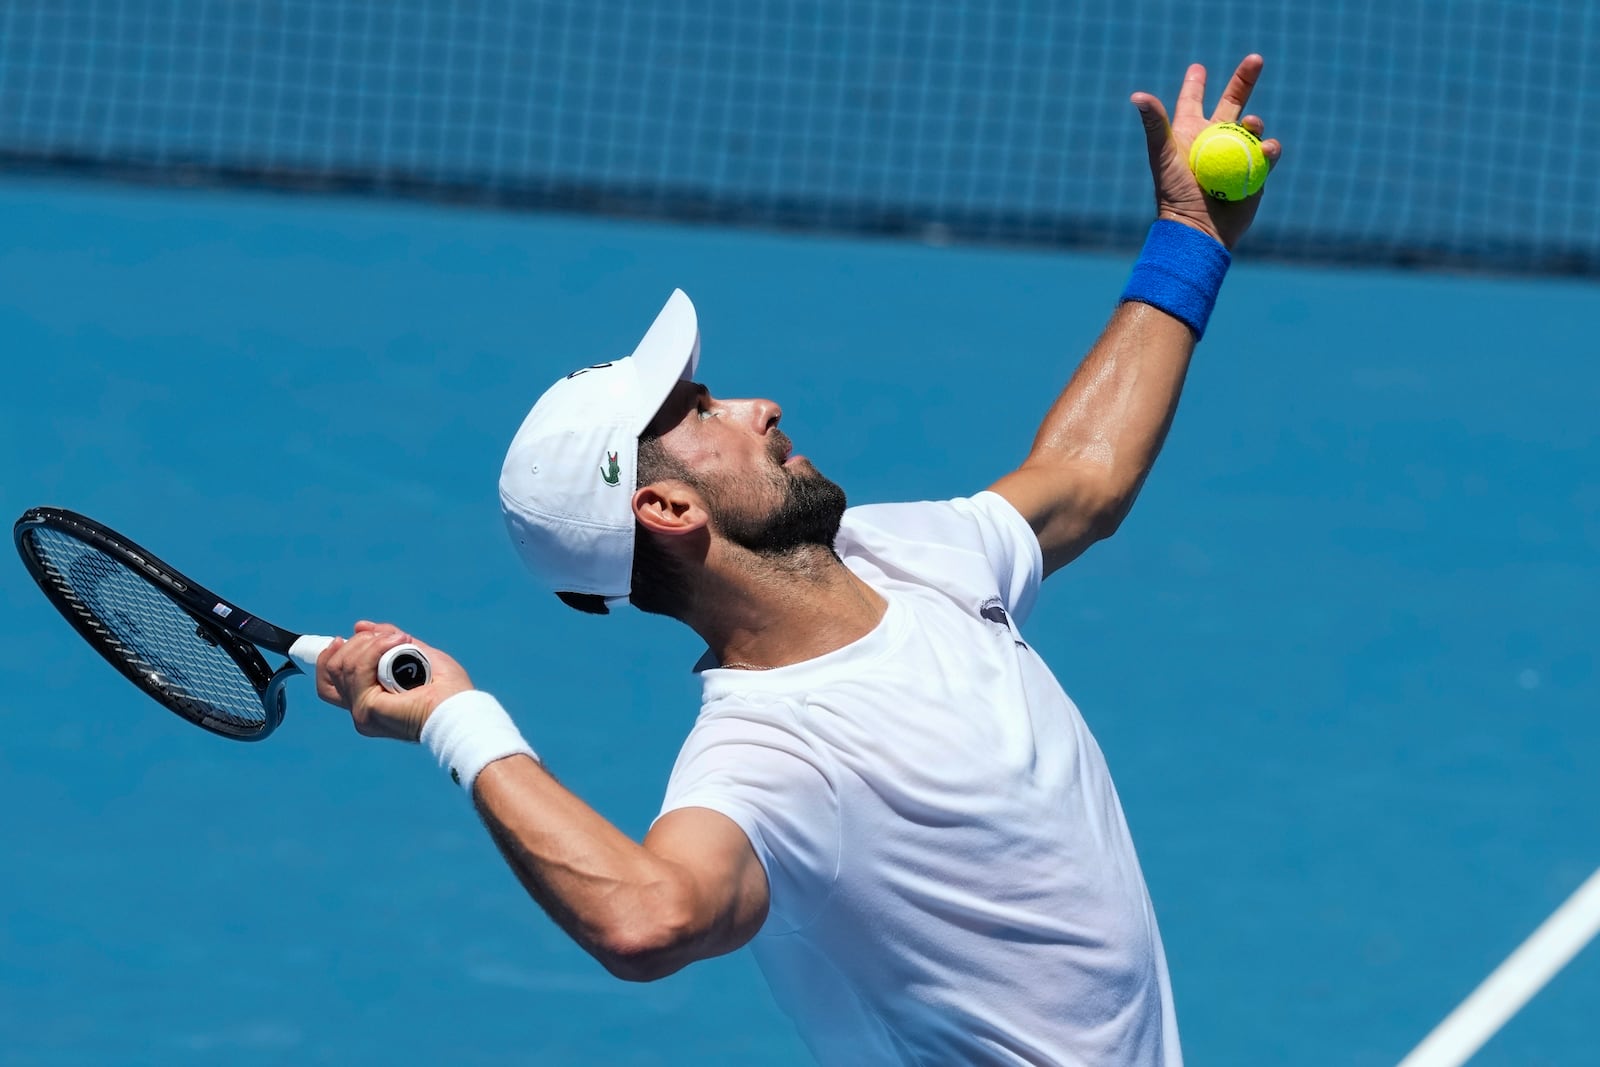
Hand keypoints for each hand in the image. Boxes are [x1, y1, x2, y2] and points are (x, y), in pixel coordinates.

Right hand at [315, 620, 473, 740]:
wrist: (460, 708)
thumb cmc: (447, 688)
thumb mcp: (415, 653)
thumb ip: (387, 640)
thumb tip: (360, 626)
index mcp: (369, 701)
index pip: (328, 683)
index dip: (327, 658)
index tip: (340, 638)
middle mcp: (360, 710)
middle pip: (332, 670)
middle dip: (356, 645)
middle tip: (389, 637)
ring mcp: (362, 712)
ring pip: (344, 666)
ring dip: (371, 644)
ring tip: (399, 640)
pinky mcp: (367, 709)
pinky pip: (358, 670)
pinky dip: (376, 650)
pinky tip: (396, 642)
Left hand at [1131, 54, 1282, 249]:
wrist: (1198, 228)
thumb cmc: (1175, 193)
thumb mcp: (1163, 155)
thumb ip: (1155, 124)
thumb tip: (1138, 95)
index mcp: (1190, 133)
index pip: (1193, 101)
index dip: (1195, 85)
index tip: (1197, 68)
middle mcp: (1214, 140)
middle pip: (1233, 102)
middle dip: (1244, 80)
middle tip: (1255, 59)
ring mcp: (1236, 154)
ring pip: (1252, 127)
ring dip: (1254, 122)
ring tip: (1251, 124)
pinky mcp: (1255, 172)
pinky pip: (1268, 153)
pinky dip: (1269, 148)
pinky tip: (1266, 148)